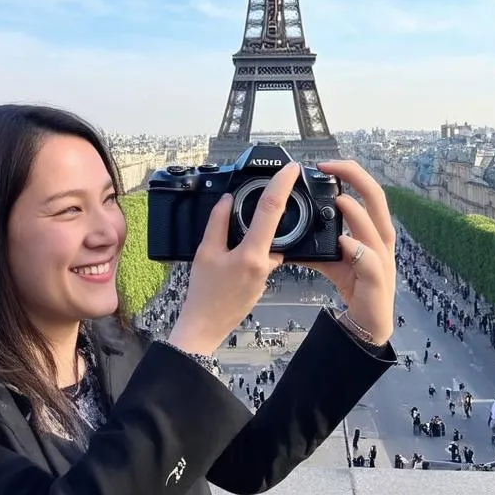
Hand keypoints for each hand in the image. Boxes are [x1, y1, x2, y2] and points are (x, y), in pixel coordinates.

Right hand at [169, 162, 300, 353]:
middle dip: (272, 206)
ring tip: (237, 234)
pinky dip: (252, 247)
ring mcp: (268, 272)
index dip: (282, 185)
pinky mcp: (264, 279)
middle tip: (265, 193)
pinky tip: (234, 254)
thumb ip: (218, 223)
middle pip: (275, 224)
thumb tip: (227, 200)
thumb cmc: (203, 294)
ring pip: (268, 241)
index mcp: (253, 254)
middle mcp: (266, 262)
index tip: (291, 169)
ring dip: (258, 231)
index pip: (271, 210)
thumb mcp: (205, 253)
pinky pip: (262, 255)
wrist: (205, 326)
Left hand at [297, 161, 395, 346]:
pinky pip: (369, 262)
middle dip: (357, 178)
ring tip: (339, 201)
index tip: (325, 164)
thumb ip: (314, 242)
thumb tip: (281, 233)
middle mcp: (381, 238)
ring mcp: (382, 259)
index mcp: (371, 228)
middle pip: (378, 198)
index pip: (366, 191)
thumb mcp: (332, 257)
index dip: (349, 173)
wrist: (370, 321)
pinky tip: (344, 241)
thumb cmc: (355, 284)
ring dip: (356, 213)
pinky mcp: (377, 281)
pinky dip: (357, 249)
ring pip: (375, 228)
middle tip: (332, 168)